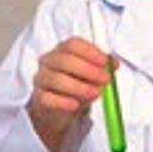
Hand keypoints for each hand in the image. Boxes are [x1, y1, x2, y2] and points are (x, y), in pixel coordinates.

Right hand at [28, 37, 116, 151]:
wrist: (60, 107)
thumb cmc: (76, 84)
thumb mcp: (92, 74)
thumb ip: (103, 66)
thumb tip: (113, 64)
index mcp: (62, 50)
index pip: (73, 44)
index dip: (90, 52)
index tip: (105, 61)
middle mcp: (49, 61)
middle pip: (64, 60)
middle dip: (88, 70)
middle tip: (104, 79)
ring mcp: (42, 79)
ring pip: (56, 79)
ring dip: (79, 87)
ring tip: (95, 93)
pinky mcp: (39, 97)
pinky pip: (48, 98)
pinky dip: (63, 102)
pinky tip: (75, 105)